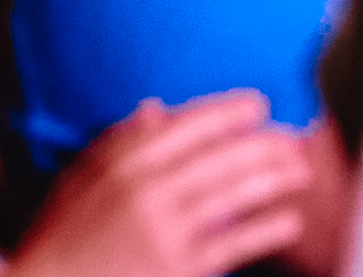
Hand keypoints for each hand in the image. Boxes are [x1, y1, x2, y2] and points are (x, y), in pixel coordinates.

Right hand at [10, 92, 310, 276]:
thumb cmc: (62, 234)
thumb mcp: (82, 178)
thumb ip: (120, 142)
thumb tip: (155, 108)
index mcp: (120, 163)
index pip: (184, 126)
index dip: (226, 113)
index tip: (258, 103)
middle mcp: (144, 191)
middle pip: (216, 158)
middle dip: (261, 145)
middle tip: (295, 136)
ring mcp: (163, 231)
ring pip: (230, 196)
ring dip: (271, 180)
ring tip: (301, 170)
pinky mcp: (177, 268)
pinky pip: (231, 244)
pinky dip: (264, 230)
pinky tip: (288, 220)